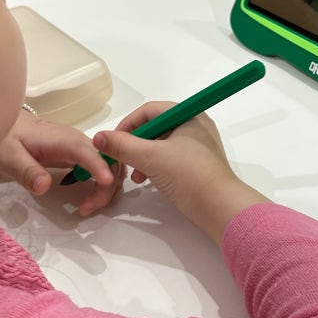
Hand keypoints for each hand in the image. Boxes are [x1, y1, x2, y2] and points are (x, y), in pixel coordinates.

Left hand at [0, 108, 124, 215]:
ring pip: (110, 164)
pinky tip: (89, 197)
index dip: (99, 165)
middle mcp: (79, 141)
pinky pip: (103, 166)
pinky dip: (103, 183)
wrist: (12, 125)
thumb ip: (26, 171)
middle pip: (107, 160)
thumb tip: (44, 186)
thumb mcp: (10, 157)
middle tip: (86, 209)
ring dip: (106, 187)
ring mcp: (83, 146)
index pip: (87, 151)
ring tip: (87, 206)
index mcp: (62, 140)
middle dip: (106, 186)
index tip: (106, 182)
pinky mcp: (82, 153)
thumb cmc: (9, 139)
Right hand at [93, 102, 269, 243]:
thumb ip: (122, 145)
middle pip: (155, 127)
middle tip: (122, 159)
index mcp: (188, 115)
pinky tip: (147, 181)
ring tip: (134, 175)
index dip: (128, 124)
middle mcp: (195, 126)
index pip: (149, 110)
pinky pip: (170, 158)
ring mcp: (198, 146)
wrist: (219, 207)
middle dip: (135, 143)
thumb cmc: (188, 175)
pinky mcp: (198, 165)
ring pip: (161, 144)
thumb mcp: (150, 157)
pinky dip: (155, 166)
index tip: (112, 142)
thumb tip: (98, 137)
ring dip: (143, 157)